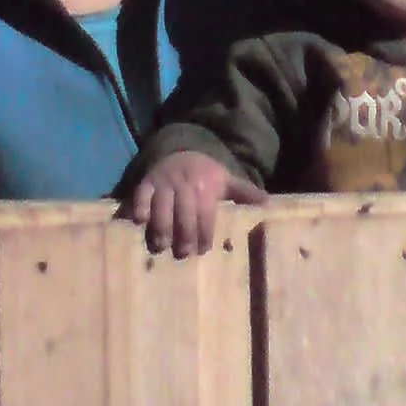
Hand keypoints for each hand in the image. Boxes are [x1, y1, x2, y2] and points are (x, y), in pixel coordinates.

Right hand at [120, 150, 262, 257]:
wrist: (180, 151)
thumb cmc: (205, 174)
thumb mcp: (226, 180)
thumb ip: (244, 192)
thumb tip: (267, 204)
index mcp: (205, 186)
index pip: (205, 212)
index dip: (204, 231)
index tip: (203, 248)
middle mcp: (184, 184)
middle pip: (184, 211)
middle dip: (183, 233)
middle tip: (183, 254)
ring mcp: (164, 183)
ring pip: (161, 205)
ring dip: (160, 226)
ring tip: (160, 245)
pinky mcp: (146, 182)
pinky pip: (140, 194)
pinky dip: (139, 206)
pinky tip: (139, 222)